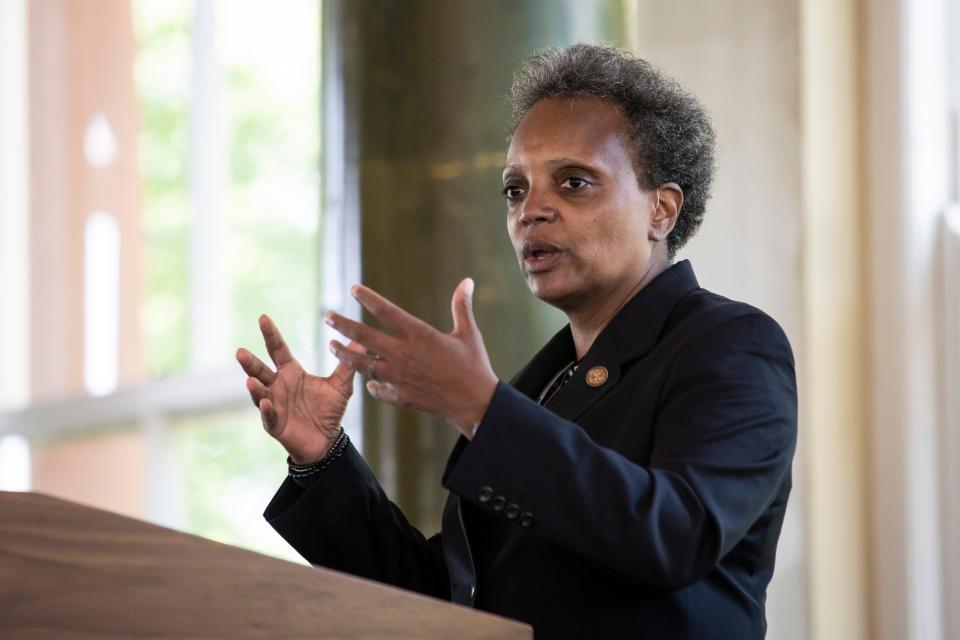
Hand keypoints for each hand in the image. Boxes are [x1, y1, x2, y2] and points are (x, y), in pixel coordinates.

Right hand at [236, 315, 364, 463]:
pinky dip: (266, 409)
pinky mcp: (274, 423)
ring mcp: (274, 404)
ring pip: (259, 393)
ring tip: (249, 380)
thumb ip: (347, 365)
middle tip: (240, 351)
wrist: (327, 441)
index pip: (278, 349)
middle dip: (249, 362)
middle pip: (260, 370)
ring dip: (254, 387)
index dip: (271, 334)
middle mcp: (278, 386)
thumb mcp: (341, 386)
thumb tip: (361, 342)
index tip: (263, 317)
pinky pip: (268, 415)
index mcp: (291, 372)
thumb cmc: (329, 411)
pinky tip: (266, 403)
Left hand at [324, 278, 498, 438]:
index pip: (386, 310)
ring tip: (332, 346)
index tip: (353, 289)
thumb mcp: (468, 333)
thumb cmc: (474, 365)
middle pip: (363, 337)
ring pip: (361, 364)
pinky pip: (377, 389)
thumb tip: (467, 281)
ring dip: (345, 354)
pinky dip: (371, 384)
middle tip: (327, 317)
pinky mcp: (401, 397)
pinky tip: (367, 382)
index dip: (367, 298)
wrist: (476, 403)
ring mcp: (399, 377)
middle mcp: (404, 353)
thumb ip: (461, 306)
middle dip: (342, 325)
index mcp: (419, 334)